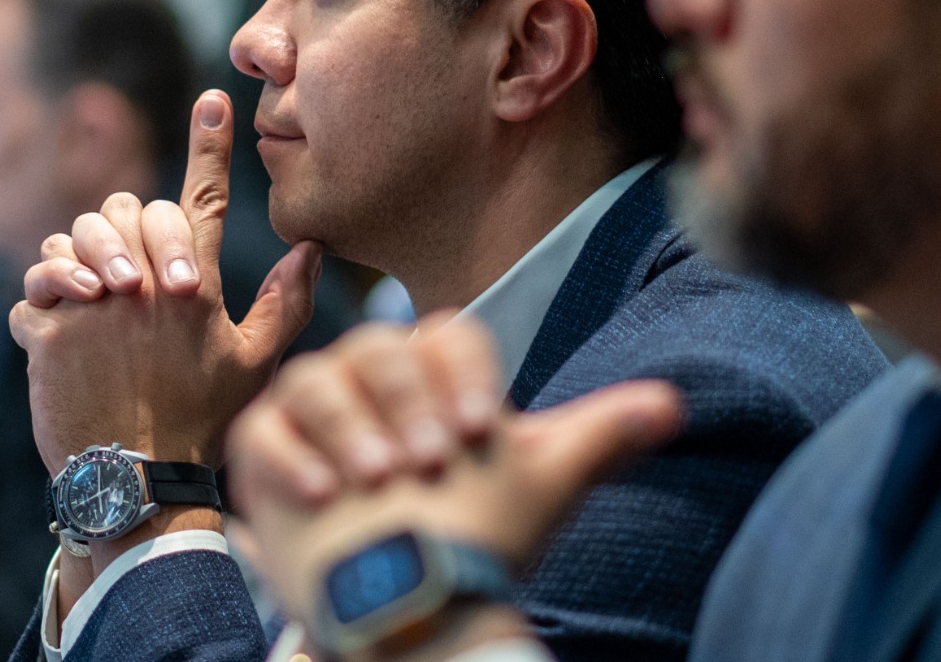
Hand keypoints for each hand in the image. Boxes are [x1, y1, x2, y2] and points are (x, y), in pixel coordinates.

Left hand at [11, 89, 320, 472]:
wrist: (138, 481)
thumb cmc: (202, 422)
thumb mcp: (255, 364)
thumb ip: (284, 302)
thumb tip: (308, 249)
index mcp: (197, 283)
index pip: (205, 197)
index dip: (210, 144)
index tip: (212, 100)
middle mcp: (145, 283)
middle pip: (125, 209)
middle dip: (121, 230)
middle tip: (124, 273)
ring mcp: (93, 306)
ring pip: (67, 241)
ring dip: (73, 264)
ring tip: (88, 301)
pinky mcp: (46, 333)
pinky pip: (31, 290)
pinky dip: (38, 305)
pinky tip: (56, 331)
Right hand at [225, 319, 682, 630]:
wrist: (413, 603)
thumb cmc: (482, 534)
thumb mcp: (546, 480)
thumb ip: (604, 433)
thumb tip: (677, 404)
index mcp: (436, 373)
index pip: (445, 337)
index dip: (464, 377)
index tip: (482, 431)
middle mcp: (372, 378)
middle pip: (379, 349)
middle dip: (407, 402)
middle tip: (429, 462)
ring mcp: (314, 411)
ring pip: (317, 380)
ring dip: (350, 425)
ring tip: (378, 478)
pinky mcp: (263, 449)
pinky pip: (264, 430)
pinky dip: (291, 456)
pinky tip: (320, 493)